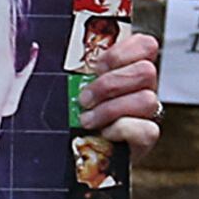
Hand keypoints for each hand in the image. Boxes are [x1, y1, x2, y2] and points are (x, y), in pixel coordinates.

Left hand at [79, 29, 162, 154]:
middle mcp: (145, 87)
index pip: (146, 46)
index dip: (123, 52)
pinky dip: (120, 130)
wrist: (83, 152)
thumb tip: (50, 58)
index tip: (99, 66)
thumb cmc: (80, 115)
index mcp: (130, 69)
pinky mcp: (147, 137)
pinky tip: (105, 134)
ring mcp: (148, 112)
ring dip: (110, 109)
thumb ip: (80, 72)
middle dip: (110, 84)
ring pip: (147, 99)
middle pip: (146, 71)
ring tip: (88, 120)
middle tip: (86, 98)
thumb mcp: (77, 87)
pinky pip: (145, 129)